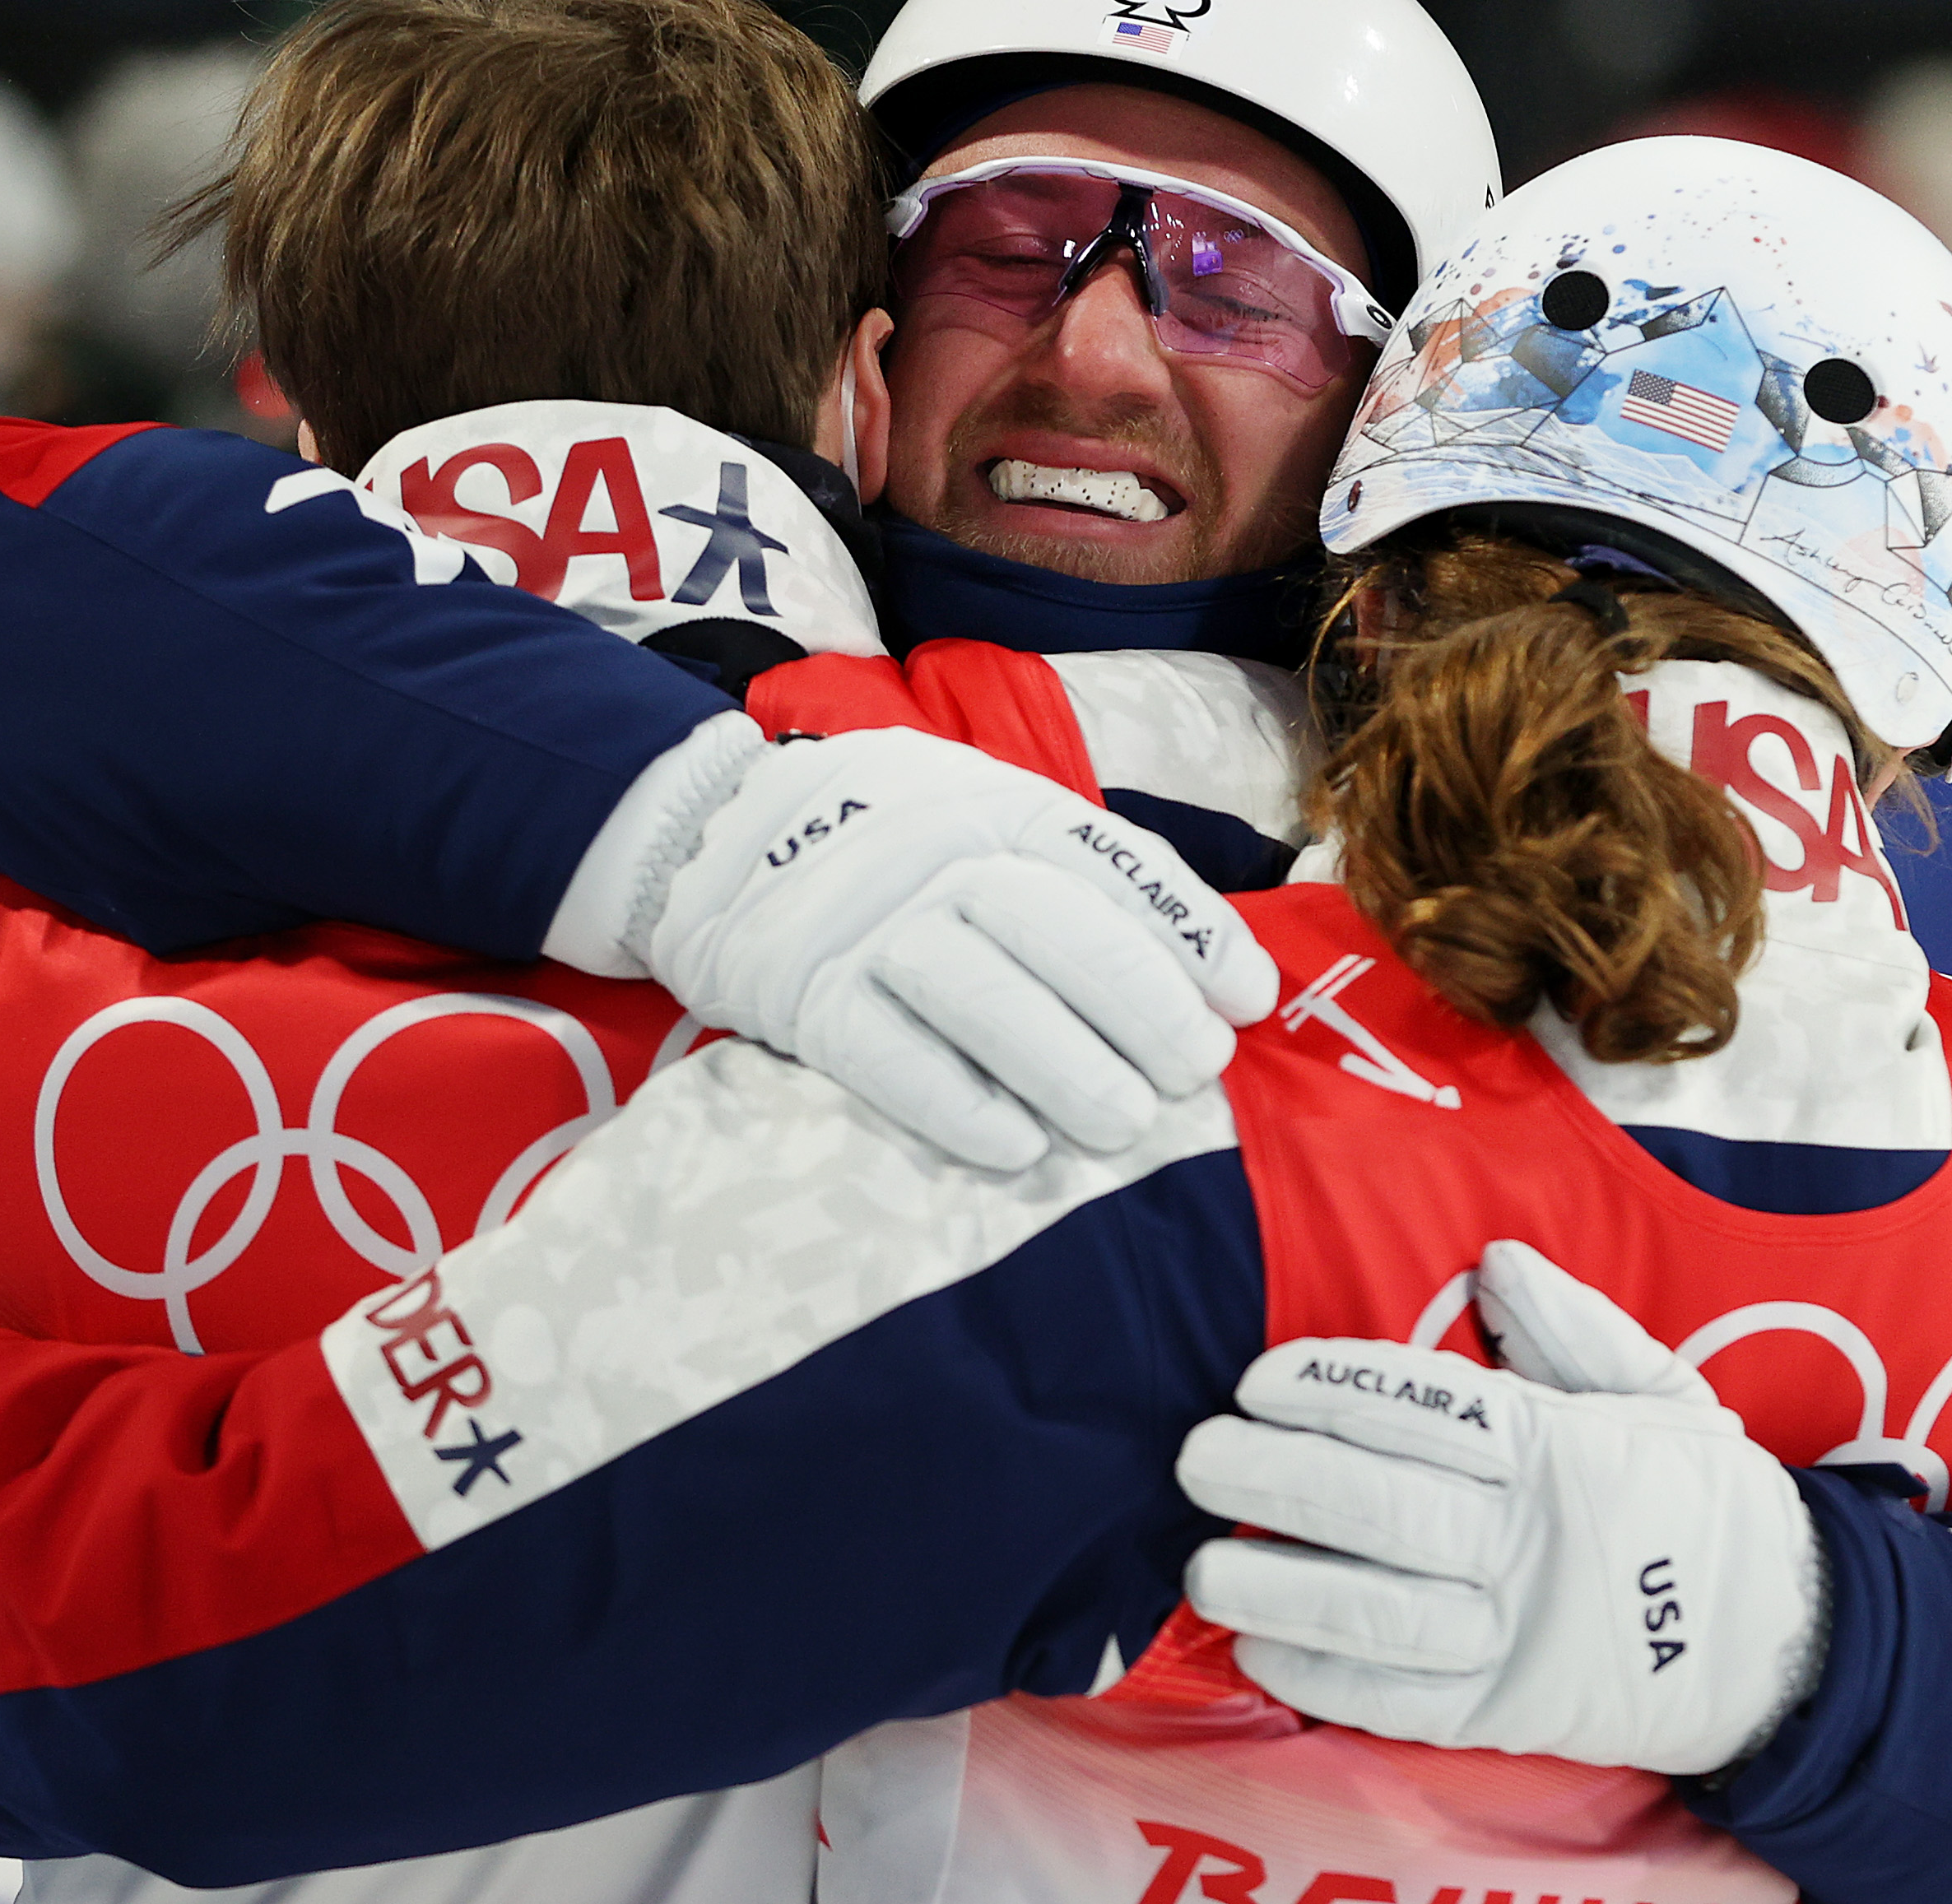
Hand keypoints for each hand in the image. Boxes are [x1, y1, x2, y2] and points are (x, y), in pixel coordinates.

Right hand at [637, 725, 1278, 1169]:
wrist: (704, 829)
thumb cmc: (881, 838)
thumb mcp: (977, 810)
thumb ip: (1072, 874)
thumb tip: (1203, 974)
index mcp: (995, 802)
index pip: (1113, 861)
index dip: (1191, 932)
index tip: (1246, 1000)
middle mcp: (938, 851)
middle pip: (1061, 929)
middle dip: (1143, 1007)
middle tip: (1194, 1072)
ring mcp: (869, 920)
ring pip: (985, 993)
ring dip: (1066, 1066)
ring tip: (1126, 1124)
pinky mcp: (803, 988)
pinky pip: (887, 1052)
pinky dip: (957, 1103)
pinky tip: (1017, 1148)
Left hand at [1178, 1240, 1824, 1773]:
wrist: (1786, 1639)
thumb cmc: (1700, 1501)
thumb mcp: (1661, 1391)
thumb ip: (1573, 1327)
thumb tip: (1495, 1259)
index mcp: (1557, 1451)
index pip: (1429, 1411)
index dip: (1334, 1391)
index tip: (1258, 1380)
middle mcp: (1528, 1543)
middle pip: (1383, 1510)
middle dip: (1276, 1480)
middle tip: (1198, 1457)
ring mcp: (1517, 1637)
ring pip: (1378, 1613)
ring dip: (1280, 1591)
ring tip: (1205, 1565)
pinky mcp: (1508, 1713)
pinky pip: (1403, 1703)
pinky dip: (1326, 1683)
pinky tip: (1261, 1655)